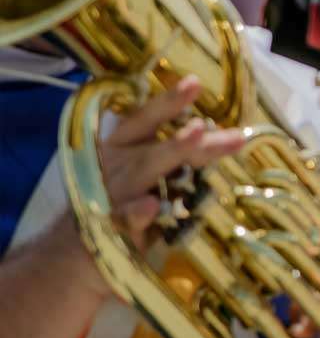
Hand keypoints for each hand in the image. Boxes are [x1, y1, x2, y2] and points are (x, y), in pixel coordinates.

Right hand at [98, 77, 245, 258]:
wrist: (79, 254)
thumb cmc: (122, 205)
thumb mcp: (147, 174)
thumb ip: (179, 155)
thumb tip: (222, 135)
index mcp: (122, 149)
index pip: (145, 121)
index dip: (168, 102)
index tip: (194, 82)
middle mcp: (115, 167)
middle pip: (155, 148)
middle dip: (185, 137)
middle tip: (209, 124)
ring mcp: (112, 197)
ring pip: (143, 173)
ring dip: (169, 154)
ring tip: (195, 135)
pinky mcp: (110, 229)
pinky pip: (124, 219)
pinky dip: (136, 212)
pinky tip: (150, 206)